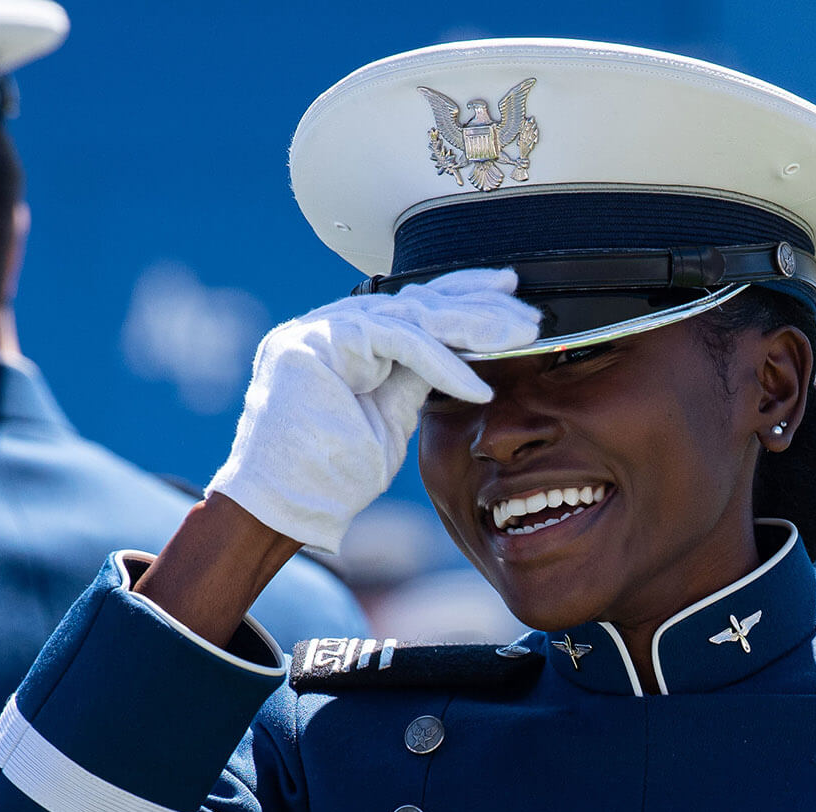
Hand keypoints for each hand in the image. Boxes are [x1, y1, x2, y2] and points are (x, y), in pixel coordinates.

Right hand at [207, 268, 539, 552]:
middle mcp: (330, 326)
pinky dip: (443, 364)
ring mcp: (318, 329)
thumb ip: (415, 378)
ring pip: (411, 314)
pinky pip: (397, 340)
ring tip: (519, 339)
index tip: (510, 298)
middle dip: (478, 305)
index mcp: (346, 341)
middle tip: (529, 315)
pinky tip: (479, 386)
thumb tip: (459, 353)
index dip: (463, 297)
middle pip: (415, 302)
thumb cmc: (331, 476)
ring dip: (471, 326)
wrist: (285, 510)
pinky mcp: (316, 342)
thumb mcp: (390, 416)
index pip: (413, 308)